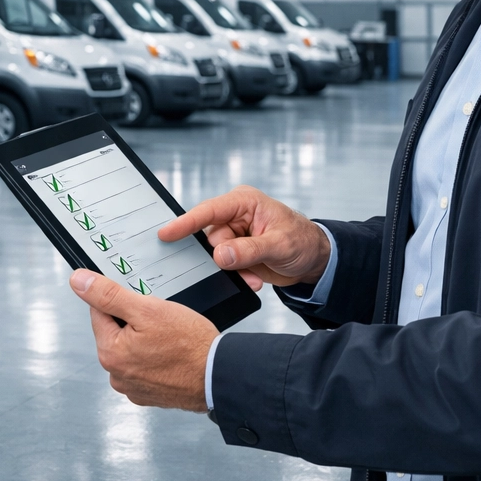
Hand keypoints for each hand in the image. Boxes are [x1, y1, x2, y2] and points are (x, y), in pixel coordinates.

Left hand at [69, 269, 216, 411]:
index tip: (143, 303)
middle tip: (161, 322)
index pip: (100, 311)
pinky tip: (172, 355)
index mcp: (109, 352)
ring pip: (131, 348)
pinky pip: (145, 366)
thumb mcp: (147, 309)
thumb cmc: (189, 345)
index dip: (123, 301)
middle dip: (135, 321)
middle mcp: (116, 374)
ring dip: (145, 340)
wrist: (218, 376)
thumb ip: (109, 294)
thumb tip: (79, 281)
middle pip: (116, 331)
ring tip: (169, 340)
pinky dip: (155, 358)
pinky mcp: (149, 394)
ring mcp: (133, 387)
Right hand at [157, 185, 329, 291]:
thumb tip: (220, 255)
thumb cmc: (302, 241)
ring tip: (254, 274)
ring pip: (216, 256)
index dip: (186, 222)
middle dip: (224, 257)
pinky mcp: (235, 252)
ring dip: (233, 269)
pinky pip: (224, 267)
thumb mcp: (279, 245)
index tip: (166, 233)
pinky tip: (254, 278)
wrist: (314, 260)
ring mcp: (233, 235)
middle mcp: (234, 216)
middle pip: (210, 239)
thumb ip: (249, 250)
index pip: (209, 211)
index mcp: (243, 202)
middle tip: (245, 266)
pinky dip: (237, 276)